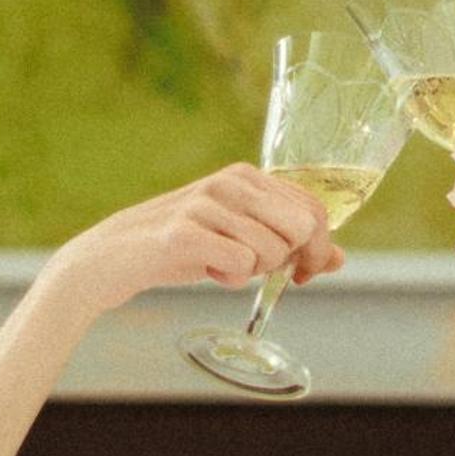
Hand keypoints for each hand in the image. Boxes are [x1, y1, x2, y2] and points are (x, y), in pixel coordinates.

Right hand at [38, 164, 342, 322]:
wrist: (114, 258)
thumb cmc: (184, 247)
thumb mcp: (241, 240)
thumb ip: (290, 244)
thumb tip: (340, 258)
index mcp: (248, 177)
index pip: (314, 210)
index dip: (319, 249)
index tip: (303, 272)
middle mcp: (230, 182)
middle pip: (302, 229)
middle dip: (290, 260)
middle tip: (256, 269)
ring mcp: (206, 204)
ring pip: (272, 251)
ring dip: (252, 271)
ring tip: (220, 264)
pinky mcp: (184, 232)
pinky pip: (240, 266)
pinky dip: (228, 279)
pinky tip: (206, 269)